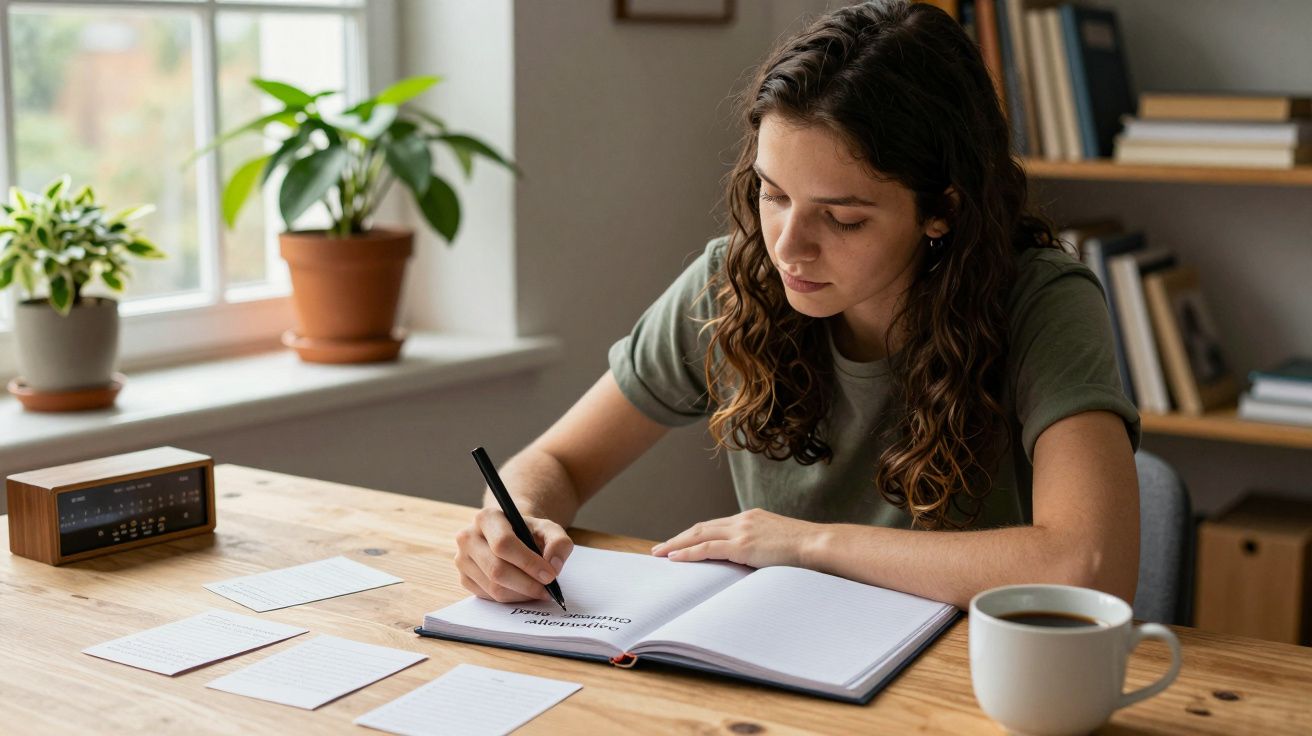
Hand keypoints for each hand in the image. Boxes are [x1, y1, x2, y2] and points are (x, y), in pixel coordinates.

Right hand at [454, 508, 573, 602]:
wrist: (511, 536)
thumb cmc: (529, 532)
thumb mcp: (549, 529)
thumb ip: (559, 543)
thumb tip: (554, 565)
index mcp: (487, 517)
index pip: (504, 544)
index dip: (528, 563)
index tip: (550, 575)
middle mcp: (468, 537)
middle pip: (497, 569)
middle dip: (527, 584)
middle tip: (547, 589)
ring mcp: (462, 559)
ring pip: (493, 587)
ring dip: (521, 594)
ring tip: (539, 590)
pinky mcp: (464, 578)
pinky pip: (489, 597)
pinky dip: (511, 598)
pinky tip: (523, 591)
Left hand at [651, 509, 816, 568]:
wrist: (818, 545)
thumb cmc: (806, 550)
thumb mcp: (780, 543)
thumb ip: (763, 548)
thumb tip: (755, 563)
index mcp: (751, 518)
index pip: (716, 525)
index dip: (696, 534)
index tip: (681, 542)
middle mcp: (743, 520)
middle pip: (702, 527)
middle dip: (679, 538)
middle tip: (660, 548)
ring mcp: (742, 531)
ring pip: (699, 535)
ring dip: (677, 544)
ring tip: (660, 553)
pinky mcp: (742, 545)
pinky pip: (707, 548)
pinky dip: (688, 553)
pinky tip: (675, 558)